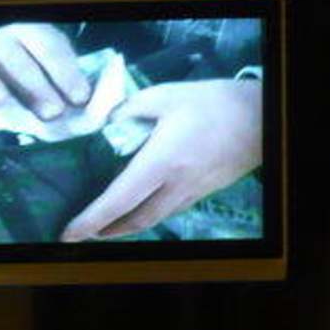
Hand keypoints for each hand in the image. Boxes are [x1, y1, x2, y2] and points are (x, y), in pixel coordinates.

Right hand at [0, 23, 89, 121]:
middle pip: (14, 56)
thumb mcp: (54, 76)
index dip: (64, 70)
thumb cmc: (30, 75)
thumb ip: (67, 90)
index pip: (47, 46)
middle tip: (52, 112)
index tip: (79, 97)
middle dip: (34, 84)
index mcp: (30, 33)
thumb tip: (93, 112)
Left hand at [61, 79, 262, 241]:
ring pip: (152, 219)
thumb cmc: (213, 104)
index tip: (69, 233)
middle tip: (80, 235)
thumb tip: (106, 122)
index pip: (118, 200)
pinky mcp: (203, 191)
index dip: (91, 220)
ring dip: (125, 228)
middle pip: (134, 220)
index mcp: (161, 162)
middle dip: (104, 232)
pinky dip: (146, 216)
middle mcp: (175, 185)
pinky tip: (137, 210)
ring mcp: (191, 192)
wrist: (261, 117)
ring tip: (102, 228)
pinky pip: (168, 211)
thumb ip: (130, 109)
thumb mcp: (166, 95)